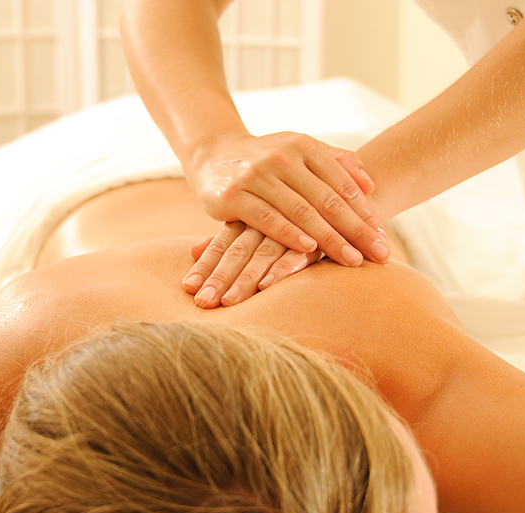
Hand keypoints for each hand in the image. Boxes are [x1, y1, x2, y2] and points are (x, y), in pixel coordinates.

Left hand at [184, 222, 322, 308]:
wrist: (336, 198)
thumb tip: (191, 250)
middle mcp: (266, 222)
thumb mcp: (256, 224)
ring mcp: (290, 229)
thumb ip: (228, 239)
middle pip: (237, 251)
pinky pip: (296, 254)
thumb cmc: (289, 217)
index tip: (188, 287)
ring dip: (245, 280)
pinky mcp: (315, 239)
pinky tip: (267, 286)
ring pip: (262, 255)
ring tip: (228, 302)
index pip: (222, 244)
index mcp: (249, 218)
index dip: (206, 265)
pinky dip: (282, 269)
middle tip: (203, 303)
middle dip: (219, 278)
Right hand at [186, 131, 389, 265]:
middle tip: (379, 255)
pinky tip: (309, 251)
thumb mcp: (299, 151)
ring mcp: (256, 176)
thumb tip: (370, 183)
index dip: (365, 212)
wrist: (212, 153)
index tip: (383, 238)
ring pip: (301, 211)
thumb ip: (335, 162)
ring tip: (352, 260)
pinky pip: (267, 219)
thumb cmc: (264, 158)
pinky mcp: (233, 195)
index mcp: (303, 146)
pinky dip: (290, 235)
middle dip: (356, 230)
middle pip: (327, 200)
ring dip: (330, 239)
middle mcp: (282, 157)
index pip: (342, 183)